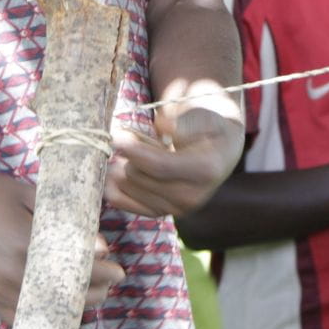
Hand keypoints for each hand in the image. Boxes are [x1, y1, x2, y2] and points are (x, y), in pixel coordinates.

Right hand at [0, 167, 121, 326]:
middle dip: (94, 291)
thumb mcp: (30, 195)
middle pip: (63, 294)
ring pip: (46, 311)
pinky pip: (21, 319)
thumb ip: (64, 219)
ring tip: (95, 294)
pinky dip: (45, 318)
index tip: (117, 268)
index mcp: (22, 244)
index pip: (72, 267)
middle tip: (112, 280)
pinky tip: (64, 310)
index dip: (99, 272)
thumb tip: (98, 245)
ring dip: (75, 306)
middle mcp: (10, 273)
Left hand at [107, 106, 243, 219]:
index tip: (116, 135)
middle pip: (138, 175)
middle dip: (130, 151)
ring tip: (142, 149)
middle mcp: (192, 197)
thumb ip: (183, 122)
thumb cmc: (205, 125)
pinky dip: (113, 182)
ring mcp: (174, 209)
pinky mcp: (158, 213)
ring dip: (124, 163)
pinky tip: (121, 165)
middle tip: (138, 134)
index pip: (160, 166)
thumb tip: (164, 128)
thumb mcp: (200, 114)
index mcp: (206, 170)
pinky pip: (120, 200)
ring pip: (125, 185)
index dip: (134, 150)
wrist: (216, 148)